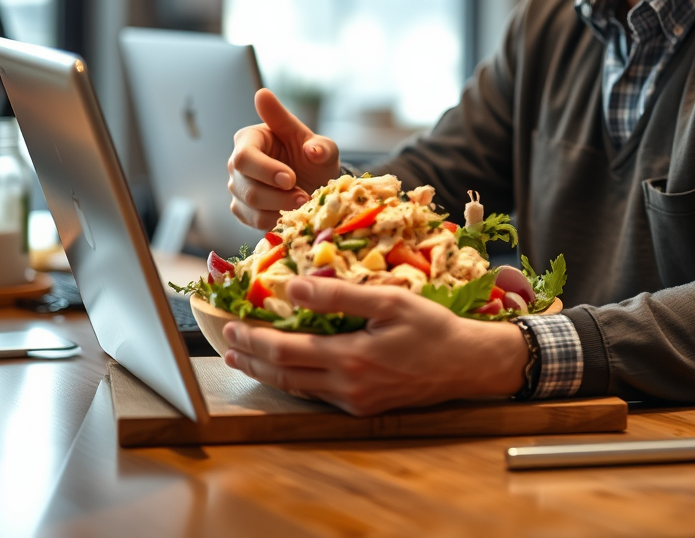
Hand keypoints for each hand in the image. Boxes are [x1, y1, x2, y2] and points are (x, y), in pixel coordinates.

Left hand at [222, 276, 529, 414]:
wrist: (467, 364)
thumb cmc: (433, 327)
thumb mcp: (389, 300)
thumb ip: (339, 294)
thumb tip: (294, 287)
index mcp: (351, 359)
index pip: (287, 351)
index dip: (255, 339)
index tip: (233, 324)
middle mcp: (347, 387)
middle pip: (285, 376)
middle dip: (252, 360)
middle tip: (227, 345)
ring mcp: (355, 402)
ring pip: (299, 389)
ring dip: (269, 373)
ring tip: (246, 359)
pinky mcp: (365, 407)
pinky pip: (319, 394)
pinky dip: (296, 380)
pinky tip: (290, 370)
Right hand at [227, 89, 341, 229]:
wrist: (314, 182)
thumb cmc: (314, 159)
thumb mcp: (324, 148)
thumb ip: (322, 146)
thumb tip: (313, 151)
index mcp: (251, 138)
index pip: (244, 156)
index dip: (266, 171)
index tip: (290, 180)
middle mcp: (237, 162)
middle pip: (246, 185)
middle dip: (278, 195)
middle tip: (303, 197)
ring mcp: (237, 186)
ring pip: (250, 204)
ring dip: (281, 207)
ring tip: (302, 201)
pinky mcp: (241, 208)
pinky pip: (255, 219)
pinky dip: (277, 219)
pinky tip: (292, 210)